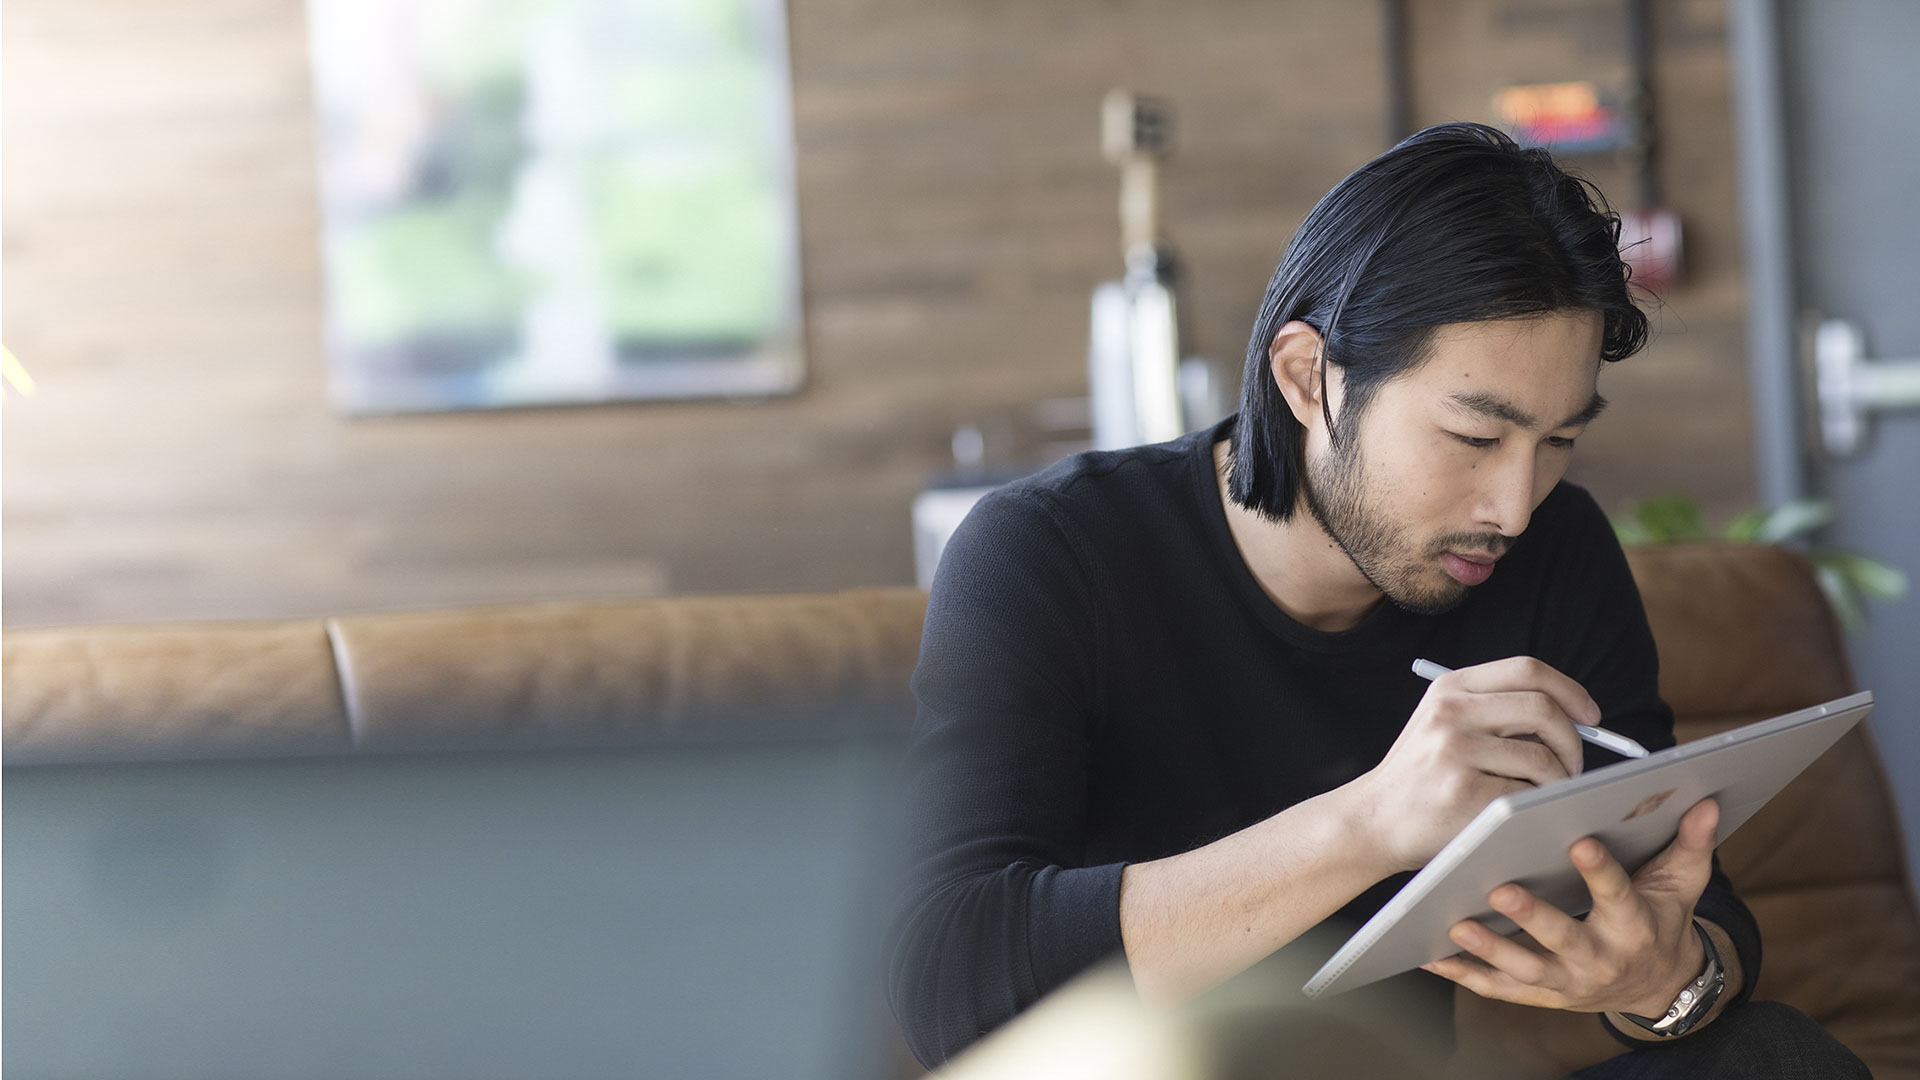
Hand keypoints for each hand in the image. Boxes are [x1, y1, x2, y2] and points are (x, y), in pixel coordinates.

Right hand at [1354, 657, 1595, 872]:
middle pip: (1542, 708)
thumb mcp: (1443, 725)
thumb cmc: (1421, 777)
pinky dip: (1537, 803)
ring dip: (1559, 779)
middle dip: (1573, 740)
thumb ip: (1494, 711)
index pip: (1528, 670)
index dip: (1569, 690)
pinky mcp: (1462, 792)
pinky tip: (1523, 810)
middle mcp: (1450, 711)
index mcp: (1450, 687)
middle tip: (1573, 765)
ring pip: (1542, 757)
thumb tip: (1573, 718)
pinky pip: (1527, 793)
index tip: (1590, 716)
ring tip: (1548, 792)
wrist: (1371, 820)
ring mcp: (1454, 751)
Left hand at [1420, 797, 1720, 1015]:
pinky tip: (1432, 956)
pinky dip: (1465, 975)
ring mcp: (1569, 982)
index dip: (1599, 870)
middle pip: (1564, 938)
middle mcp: (1601, 957)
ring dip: (1490, 950)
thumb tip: (1706, 800)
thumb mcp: (1682, 884)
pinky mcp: (1542, 996)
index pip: (1618, 894)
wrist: (1660, 985)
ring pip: (1526, 969)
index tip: (1579, 840)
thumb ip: (1691, 843)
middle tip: (1499, 888)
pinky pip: (1499, 989)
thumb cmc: (1662, 918)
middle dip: (1533, 917)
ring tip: (1455, 923)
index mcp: (1634, 925)